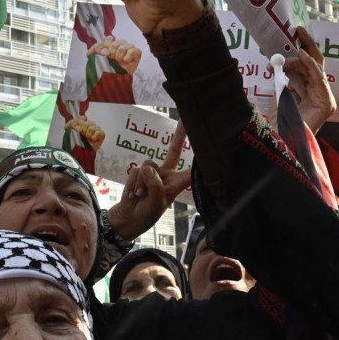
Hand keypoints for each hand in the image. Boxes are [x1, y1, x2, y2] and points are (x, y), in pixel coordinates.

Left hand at [67, 117, 105, 150]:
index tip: (75, 128)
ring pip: (93, 126)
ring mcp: (95, 131)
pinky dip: (95, 135)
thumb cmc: (74, 143)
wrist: (79, 154)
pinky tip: (92, 139)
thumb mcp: (69, 132)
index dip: (79, 122)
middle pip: (87, 122)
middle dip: (83, 129)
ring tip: (86, 138)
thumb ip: (71, 124)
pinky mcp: (101, 136)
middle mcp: (89, 126)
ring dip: (88, 133)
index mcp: (81, 124)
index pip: (82, 118)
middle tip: (81, 135)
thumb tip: (79, 125)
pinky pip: (100, 132)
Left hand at [89, 35, 143, 75]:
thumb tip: (106, 51)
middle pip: (116, 42)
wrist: (115, 81)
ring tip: (119, 61)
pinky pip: (133, 50)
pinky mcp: (137, 53)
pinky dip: (128, 57)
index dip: (106, 45)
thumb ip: (96, 49)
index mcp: (112, 43)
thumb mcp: (95, 56)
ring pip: (124, 46)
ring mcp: (129, 48)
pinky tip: (125, 61)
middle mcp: (121, 44)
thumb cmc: (105, 67)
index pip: (109, 38)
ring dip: (119, 56)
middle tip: (112, 59)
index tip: (104, 54)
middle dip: (112, 53)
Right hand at [109, 123, 190, 239]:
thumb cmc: (147, 214)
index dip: (199, 164)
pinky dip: (132, 185)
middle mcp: (165, 175)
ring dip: (141, 183)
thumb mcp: (156, 204)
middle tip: (184, 121)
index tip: (209, 149)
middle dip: (178, 136)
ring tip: (140, 196)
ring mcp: (151, 173)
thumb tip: (148, 169)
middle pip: (173, 151)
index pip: (190, 172)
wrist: (129, 218)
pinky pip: (135, 172)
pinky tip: (133, 195)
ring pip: (147, 165)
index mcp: (176, 184)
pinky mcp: (137, 173)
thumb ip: (155, 186)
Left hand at [281, 28, 335, 131]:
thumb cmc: (279, 124)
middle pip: (315, 64)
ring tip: (284, 56)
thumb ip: (282, 79)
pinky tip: (301, 55)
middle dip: (307, 45)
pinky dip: (310, 65)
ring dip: (298, 60)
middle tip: (298, 30)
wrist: (281, 142)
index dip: (298, 54)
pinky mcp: (327, 103)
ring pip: (314, 69)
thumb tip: (276, 63)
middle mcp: (319, 94)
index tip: (288, 41)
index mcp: (309, 93)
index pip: (307, 68)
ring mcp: (325, 99)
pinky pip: (319, 79)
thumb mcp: (279, 94)